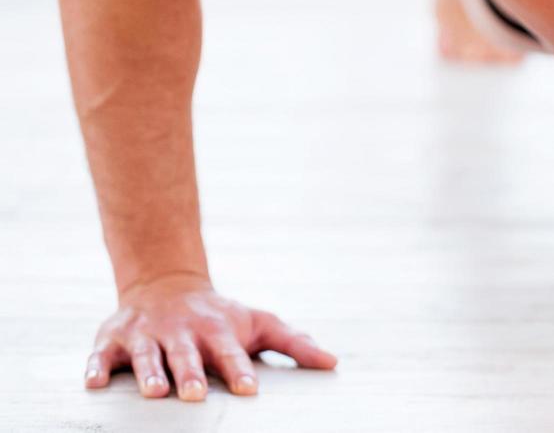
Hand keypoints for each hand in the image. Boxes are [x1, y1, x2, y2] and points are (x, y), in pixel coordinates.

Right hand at [83, 270, 337, 399]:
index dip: (239, 370)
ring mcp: (146, 335)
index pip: (230, 353)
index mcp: (217, 331)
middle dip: (191, 375)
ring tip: (155, 393)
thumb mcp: (260, 323)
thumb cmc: (221, 317)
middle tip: (196, 396)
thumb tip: (333, 363)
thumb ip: (294, 343)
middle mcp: (181, 332)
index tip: (250, 390)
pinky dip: (95, 368)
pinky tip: (92, 384)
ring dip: (150, 373)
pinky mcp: (112, 340)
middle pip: (186, 356)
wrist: (168, 286)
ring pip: (146, 356)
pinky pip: (100, 356)